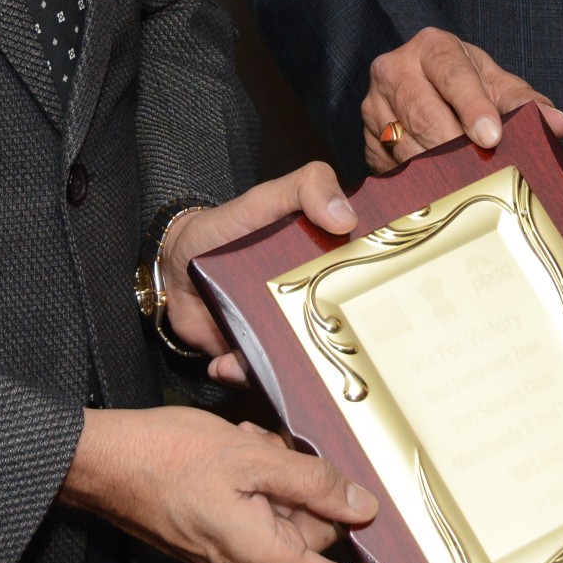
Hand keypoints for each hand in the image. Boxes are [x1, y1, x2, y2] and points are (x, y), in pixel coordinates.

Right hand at [64, 406, 377, 562]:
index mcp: (266, 558)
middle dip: (310, 488)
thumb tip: (361, 505)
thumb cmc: (166, 459)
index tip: (391, 542)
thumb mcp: (253, 457)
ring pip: (286, 516)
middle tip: (286, 448)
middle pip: (314, 537)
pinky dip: (257, 480)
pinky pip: (259, 512)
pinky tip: (238, 452)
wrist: (106, 463)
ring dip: (280, 476)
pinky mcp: (217, 540)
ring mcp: (232, 556)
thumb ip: (314, 483)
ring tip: (251, 445)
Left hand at [159, 163, 360, 386]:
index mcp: (323, 264)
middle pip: (339, 333)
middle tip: (333, 356)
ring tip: (269, 363)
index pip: (364, 282)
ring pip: (299, 364)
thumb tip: (347, 218)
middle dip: (341, 350)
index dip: (379, 294)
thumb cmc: (225, 227)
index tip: (388, 307)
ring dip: (288, 372)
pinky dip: (242, 374)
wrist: (173, 264)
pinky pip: (256, 375)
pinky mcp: (251, 354)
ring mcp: (279, 332)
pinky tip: (227, 362)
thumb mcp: (266, 199)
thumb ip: (307, 187)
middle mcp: (309, 303)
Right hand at [359, 28, 562, 173]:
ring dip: (437, 169)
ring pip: (405, 144)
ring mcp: (374, 106)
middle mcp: (394, 70)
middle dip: (455, 145)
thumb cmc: (467, 85)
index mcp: (431, 48)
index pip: (451, 73)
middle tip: (481, 171)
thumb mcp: (497, 85)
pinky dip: (417, 183)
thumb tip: (557, 124)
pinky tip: (439, 192)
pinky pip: (391, 169)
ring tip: (467, 185)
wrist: (423, 87)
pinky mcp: (365, 141)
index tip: (491, 135)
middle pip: (423, 112)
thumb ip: (526, 103)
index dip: (472, 105)